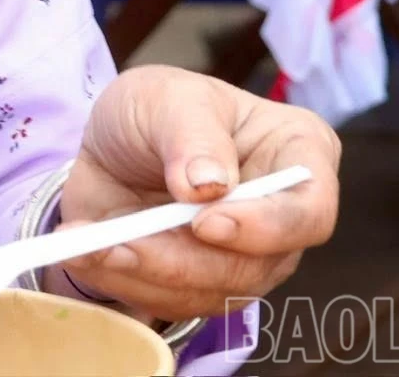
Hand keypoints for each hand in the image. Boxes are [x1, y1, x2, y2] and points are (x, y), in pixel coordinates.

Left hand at [57, 66, 340, 323]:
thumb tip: (208, 186)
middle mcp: (282, 216)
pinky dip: (128, 284)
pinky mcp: (204, 283)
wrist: (112, 142)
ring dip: (149, 276)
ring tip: (94, 247)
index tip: (205, 222)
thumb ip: (191, 134)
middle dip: (185, 259)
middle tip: (125, 242)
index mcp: (297, 154)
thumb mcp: (166, 96)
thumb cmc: (156, 108)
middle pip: (258, 265)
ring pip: (214, 292)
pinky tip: (89, 255)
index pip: (309, 209)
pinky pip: (176, 303)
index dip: (266, 227)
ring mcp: (247, 256)